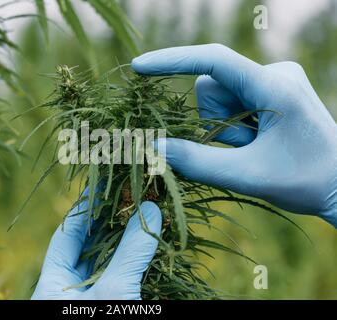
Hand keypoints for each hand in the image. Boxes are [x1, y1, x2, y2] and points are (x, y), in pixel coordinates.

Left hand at [31, 189, 161, 299]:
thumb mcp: (113, 291)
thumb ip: (130, 252)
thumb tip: (150, 209)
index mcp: (53, 283)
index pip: (66, 235)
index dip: (84, 208)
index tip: (101, 185)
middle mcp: (71, 288)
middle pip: (90, 245)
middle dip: (111, 221)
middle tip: (130, 195)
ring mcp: (94, 297)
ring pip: (110, 260)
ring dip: (128, 240)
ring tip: (144, 212)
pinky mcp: (117, 302)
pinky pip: (126, 277)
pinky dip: (138, 260)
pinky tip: (152, 243)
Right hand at [132, 43, 336, 227]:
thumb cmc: (304, 181)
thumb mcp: (246, 175)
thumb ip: (196, 161)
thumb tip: (152, 145)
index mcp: (273, 86)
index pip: (212, 61)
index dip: (172, 61)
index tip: (139, 68)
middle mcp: (273, 73)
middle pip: (212, 88)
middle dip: (215, 122)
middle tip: (244, 149)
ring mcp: (273, 81)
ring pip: (219, 98)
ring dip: (225, 128)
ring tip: (254, 148)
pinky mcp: (271, 91)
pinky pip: (231, 103)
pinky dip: (233, 127)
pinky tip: (258, 142)